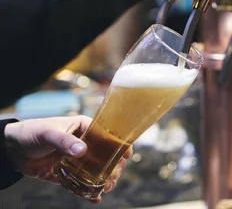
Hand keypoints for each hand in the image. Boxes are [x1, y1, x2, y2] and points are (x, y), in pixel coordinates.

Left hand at [4, 116, 131, 203]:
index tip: (126, 155)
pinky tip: (95, 198)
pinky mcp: (67, 172)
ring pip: (96, 169)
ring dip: (104, 179)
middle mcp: (84, 142)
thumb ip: (65, 142)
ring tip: (107, 188)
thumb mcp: (49, 134)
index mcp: (84, 127)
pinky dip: (89, 190)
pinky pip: (82, 181)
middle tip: (115, 177)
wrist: (11, 150)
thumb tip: (82, 151)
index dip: (119, 144)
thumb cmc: (32, 133)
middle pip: (106, 154)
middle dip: (114, 166)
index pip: (108, 134)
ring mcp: (76, 158)